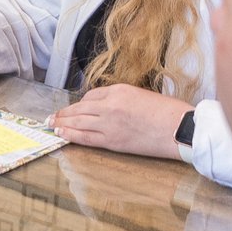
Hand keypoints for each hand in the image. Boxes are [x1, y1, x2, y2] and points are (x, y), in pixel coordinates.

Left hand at [53, 84, 194, 160]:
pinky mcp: (112, 140)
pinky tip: (61, 133)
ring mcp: (109, 123)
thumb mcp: (142, 96)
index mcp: (119, 91)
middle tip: (51, 116)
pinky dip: (71, 135)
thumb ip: (123, 100)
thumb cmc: (168, 112)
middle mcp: (110, 105)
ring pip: (78, 122)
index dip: (80, 104)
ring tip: (51, 125)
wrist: (180, 128)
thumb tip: (109, 107)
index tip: (73, 109)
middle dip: (64, 113)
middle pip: (80, 108)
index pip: (91, 96)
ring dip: (62, 123)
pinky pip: (86, 137)